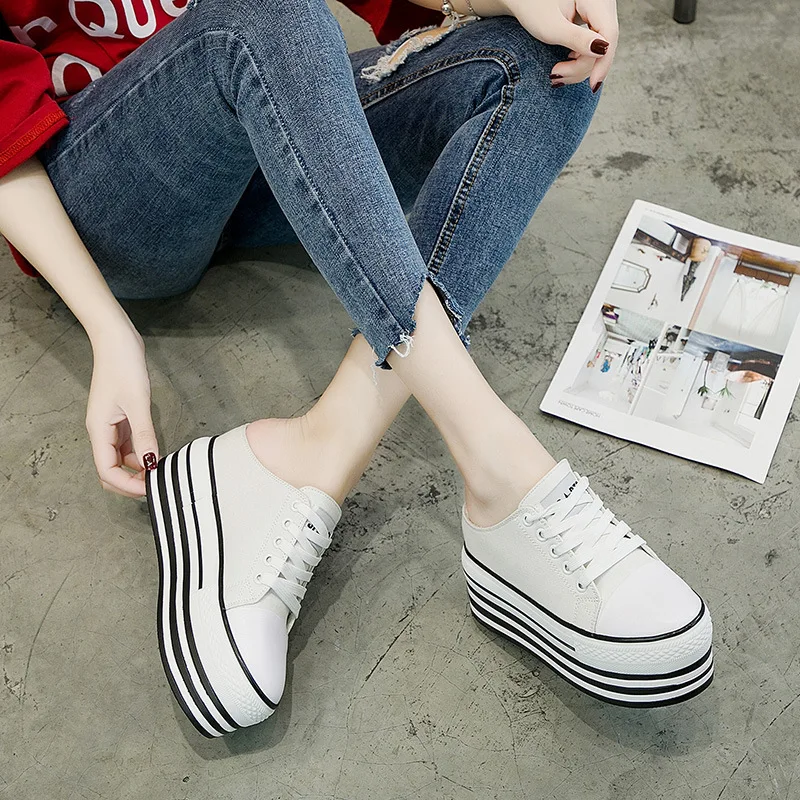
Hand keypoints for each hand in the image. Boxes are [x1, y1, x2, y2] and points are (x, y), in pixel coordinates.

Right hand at [86, 325, 158, 497]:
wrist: (117, 341)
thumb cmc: (122, 366)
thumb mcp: (137, 402)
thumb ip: (144, 435)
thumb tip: (151, 462)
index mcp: (99, 430)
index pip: (106, 471)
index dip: (126, 485)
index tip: (149, 487)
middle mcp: (101, 431)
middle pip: (110, 470)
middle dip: (129, 482)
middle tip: (155, 485)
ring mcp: (110, 425)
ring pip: (120, 459)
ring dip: (136, 469)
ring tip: (159, 471)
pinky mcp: (120, 418)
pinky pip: (127, 445)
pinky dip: (139, 453)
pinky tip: (155, 453)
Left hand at [502, 0, 617, 90]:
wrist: (525, 2)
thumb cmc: (532, 9)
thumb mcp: (551, 28)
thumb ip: (576, 38)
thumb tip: (602, 50)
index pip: (609, 33)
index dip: (603, 62)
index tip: (593, 85)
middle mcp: (602, 5)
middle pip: (605, 44)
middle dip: (582, 67)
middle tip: (555, 75)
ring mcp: (599, 15)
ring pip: (600, 50)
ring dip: (579, 67)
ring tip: (555, 72)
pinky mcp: (593, 25)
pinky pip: (594, 48)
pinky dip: (579, 61)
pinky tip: (565, 62)